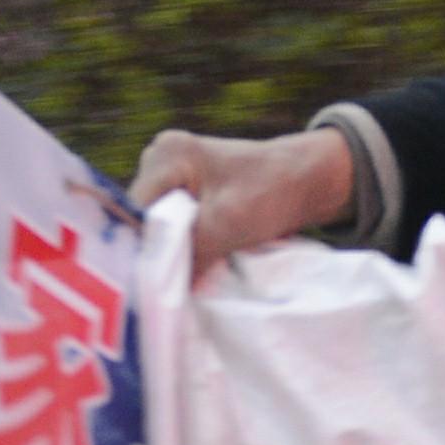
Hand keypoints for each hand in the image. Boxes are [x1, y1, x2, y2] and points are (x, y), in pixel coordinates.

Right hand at [131, 125, 359, 278]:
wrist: (309, 181)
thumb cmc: (273, 192)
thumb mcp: (228, 224)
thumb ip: (188, 252)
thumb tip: (155, 289)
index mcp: (165, 155)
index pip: (134, 210)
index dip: (142, 248)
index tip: (152, 283)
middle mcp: (159, 161)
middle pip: (142, 220)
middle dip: (157, 252)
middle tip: (168, 286)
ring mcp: (172, 177)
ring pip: (158, 228)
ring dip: (172, 253)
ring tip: (182, 279)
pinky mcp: (186, 194)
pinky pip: (173, 228)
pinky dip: (184, 248)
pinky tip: (191, 268)